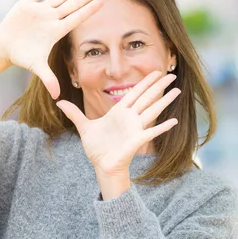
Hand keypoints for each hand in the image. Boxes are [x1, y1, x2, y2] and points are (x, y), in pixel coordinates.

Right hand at [0, 0, 104, 97]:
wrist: (5, 47)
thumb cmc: (23, 56)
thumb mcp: (36, 67)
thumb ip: (48, 79)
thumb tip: (56, 95)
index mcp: (56, 31)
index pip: (77, 17)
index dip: (90, 9)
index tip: (103, 1)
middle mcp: (51, 19)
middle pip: (73, 5)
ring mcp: (40, 11)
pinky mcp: (26, 5)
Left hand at [56, 72, 180, 176]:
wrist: (102, 165)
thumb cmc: (96, 148)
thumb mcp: (84, 127)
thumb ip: (74, 113)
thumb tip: (59, 102)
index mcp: (119, 112)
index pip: (134, 93)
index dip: (145, 82)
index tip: (155, 73)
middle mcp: (130, 118)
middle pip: (147, 97)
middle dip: (159, 86)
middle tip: (171, 75)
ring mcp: (135, 128)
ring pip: (152, 110)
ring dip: (165, 101)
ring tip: (178, 90)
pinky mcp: (137, 140)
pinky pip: (152, 131)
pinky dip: (163, 126)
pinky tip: (174, 120)